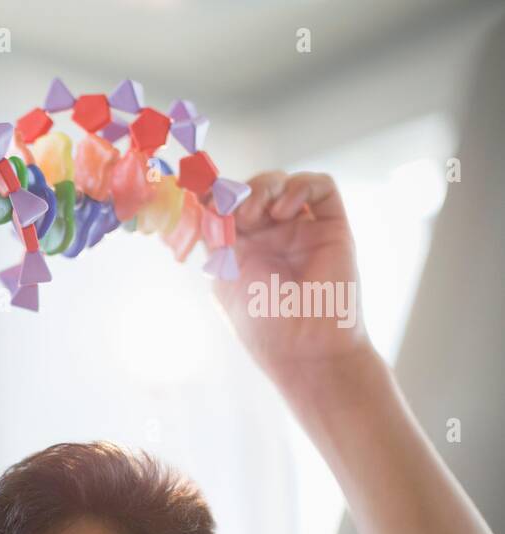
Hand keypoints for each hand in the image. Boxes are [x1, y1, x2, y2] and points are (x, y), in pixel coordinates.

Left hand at [211, 171, 377, 390]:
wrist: (304, 348)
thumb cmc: (262, 324)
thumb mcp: (224, 276)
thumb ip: (215, 237)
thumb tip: (203, 202)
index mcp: (242, 248)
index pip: (227, 205)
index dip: (214, 196)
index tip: (202, 199)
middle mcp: (272, 236)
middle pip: (253, 189)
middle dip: (238, 192)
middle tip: (234, 214)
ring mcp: (302, 229)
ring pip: (283, 182)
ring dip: (264, 187)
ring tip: (256, 215)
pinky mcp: (332, 227)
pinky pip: (321, 187)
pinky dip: (299, 186)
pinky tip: (283, 211)